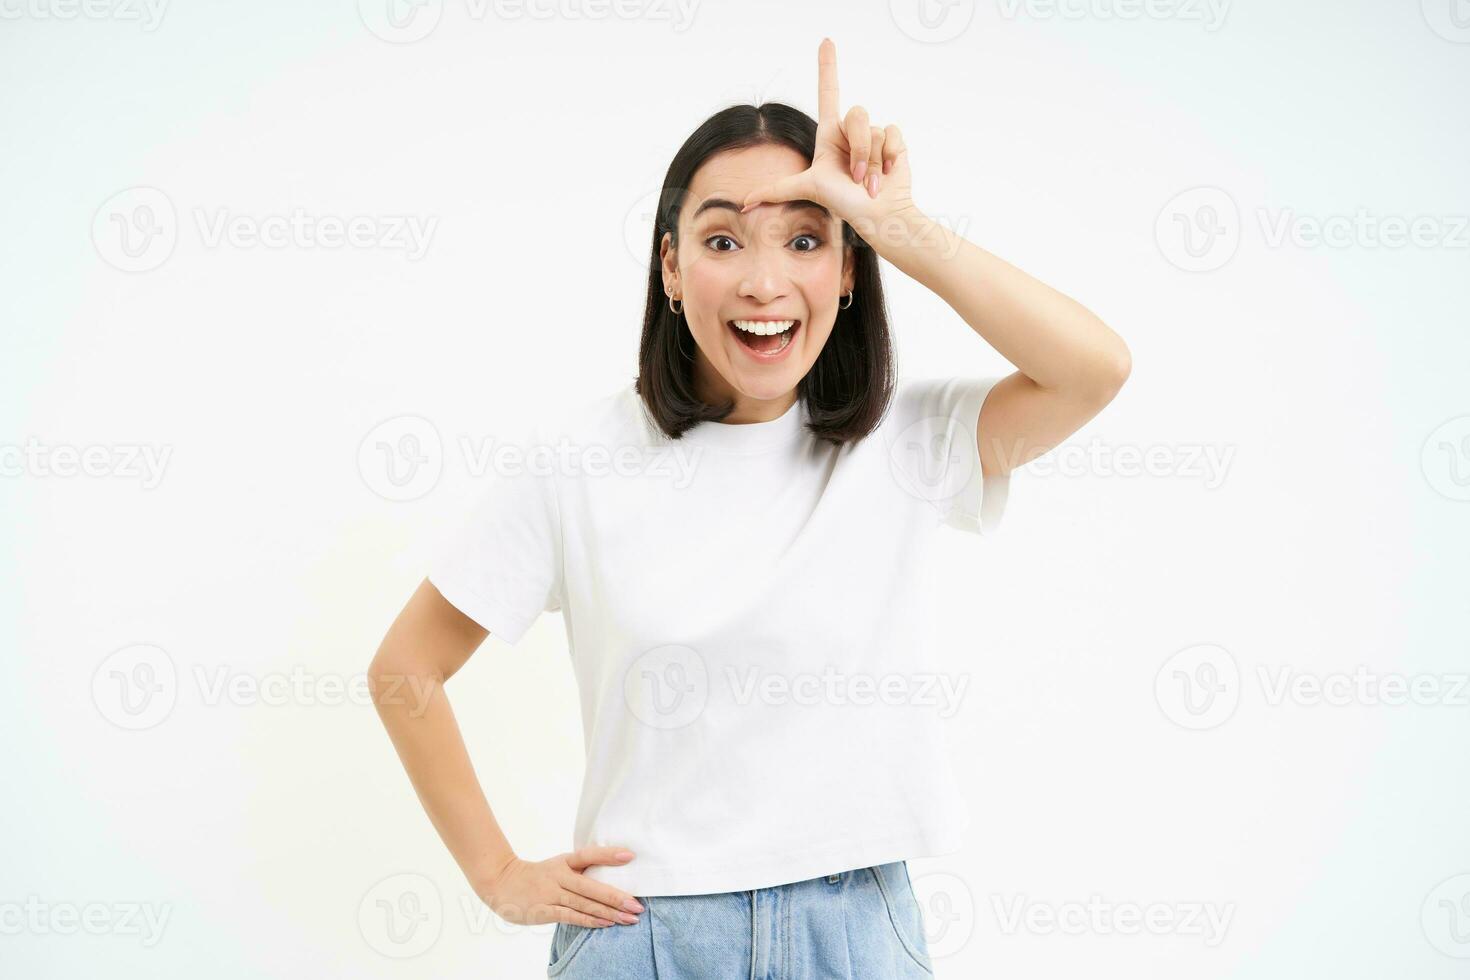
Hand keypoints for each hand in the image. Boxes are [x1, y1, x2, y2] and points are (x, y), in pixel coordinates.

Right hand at [479, 848, 644, 928]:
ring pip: (585, 904)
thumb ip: (580, 869)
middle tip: (637, 905)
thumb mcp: (558, 865)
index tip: (631, 856)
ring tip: (629, 918)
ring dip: (609, 913)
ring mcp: (552, 893)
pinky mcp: (545, 910)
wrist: (502, 882)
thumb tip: (610, 876)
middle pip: (593, 887)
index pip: (589, 855)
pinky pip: (572, 916)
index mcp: (565, 861)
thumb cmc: (537, 875)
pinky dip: (590, 920)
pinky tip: (606, 923)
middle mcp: (560, 875)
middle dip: (617, 897)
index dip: (609, 855)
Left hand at [740, 38, 916, 234]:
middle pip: (855, 116)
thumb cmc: (844, 203)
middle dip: (857, 150)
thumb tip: (743, 204)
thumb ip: (775, 191)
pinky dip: (889, 156)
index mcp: (829, 134)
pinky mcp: (893, 141)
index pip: (829, 92)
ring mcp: (873, 136)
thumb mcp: (807, 189)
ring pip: (873, 130)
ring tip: (870, 182)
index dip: (828, 66)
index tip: (826, 41)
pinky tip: (887, 173)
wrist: (876, 215)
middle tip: (855, 177)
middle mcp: (850, 131)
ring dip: (871, 161)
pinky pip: (891, 133)